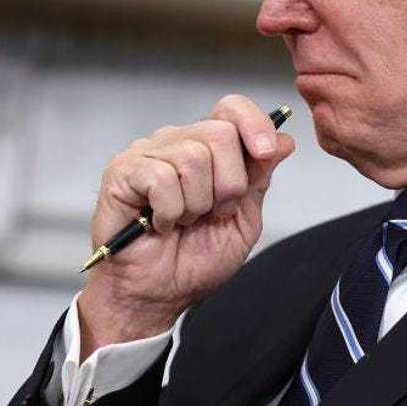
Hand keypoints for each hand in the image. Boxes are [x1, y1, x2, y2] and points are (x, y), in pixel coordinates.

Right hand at [77, 95, 295, 357]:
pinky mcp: (123, 171)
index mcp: (208, 150)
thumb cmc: (191, 261)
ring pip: (192, 156)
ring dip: (196, 203)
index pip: (232, 109)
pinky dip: (169, 211)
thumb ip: (259, 179)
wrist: (154, 295)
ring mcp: (148, 153)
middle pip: (220, 133)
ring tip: (182, 221)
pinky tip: (159, 223)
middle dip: (228, 184)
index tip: (264, 152)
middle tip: (211, 213)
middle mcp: (178, 143)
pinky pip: (161, 177)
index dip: (254, 124)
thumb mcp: (242, 221)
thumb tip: (283, 141)